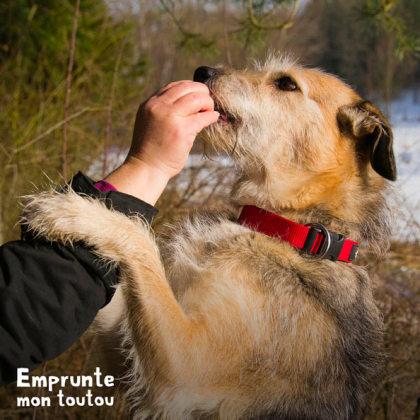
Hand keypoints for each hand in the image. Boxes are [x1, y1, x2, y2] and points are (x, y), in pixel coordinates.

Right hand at [105, 81, 218, 204]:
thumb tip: (186, 102)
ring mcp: (170, 117)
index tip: (197, 95)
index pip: (173, 86)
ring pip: (196, 98)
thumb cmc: (150, 149)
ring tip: (210, 110)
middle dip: (201, 91)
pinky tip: (214, 118)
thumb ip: (163, 111)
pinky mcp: (182, 130)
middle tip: (208, 101)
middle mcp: (158, 107)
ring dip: (208, 102)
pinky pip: (202, 117)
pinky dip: (211, 116)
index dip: (189, 88)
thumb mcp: (151, 122)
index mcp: (150, 104)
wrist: (146, 168)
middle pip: (186, 87)